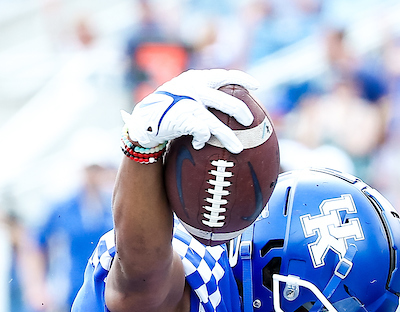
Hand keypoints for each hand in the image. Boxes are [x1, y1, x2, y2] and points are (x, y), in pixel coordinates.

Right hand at [122, 69, 258, 151]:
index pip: (224, 75)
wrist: (142, 118)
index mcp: (196, 79)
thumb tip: (228, 103)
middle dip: (241, 113)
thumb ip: (202, 93)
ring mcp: (188, 104)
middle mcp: (194, 88)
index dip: (243, 79)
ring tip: (238, 148)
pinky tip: (199, 144)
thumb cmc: (166, 107)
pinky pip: (202, 133)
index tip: (257, 86)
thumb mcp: (183, 92)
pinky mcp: (182, 119)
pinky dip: (203, 139)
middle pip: (227, 101)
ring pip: (216, 123)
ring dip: (228, 138)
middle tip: (249, 122)